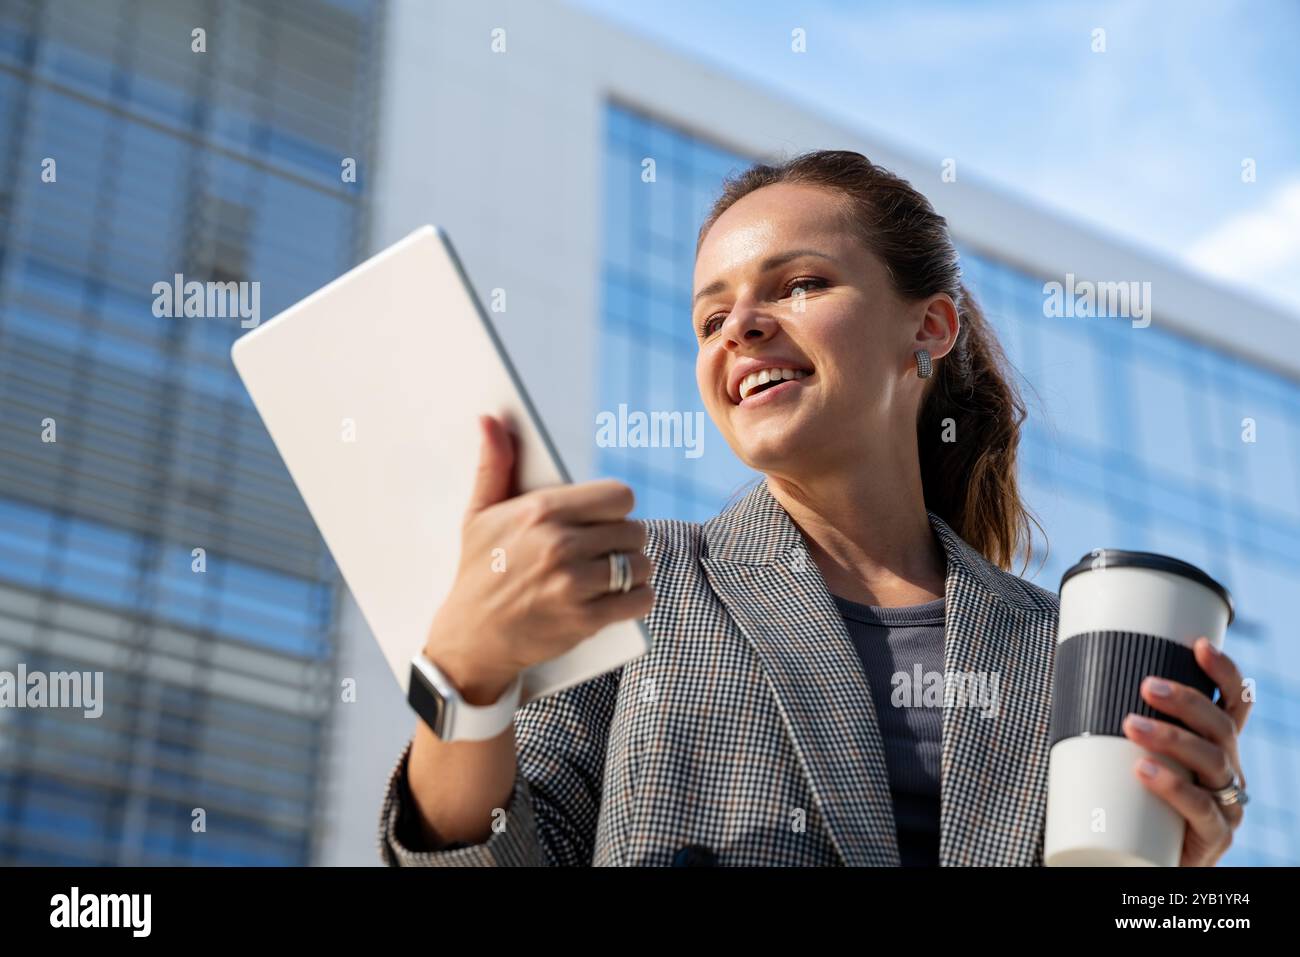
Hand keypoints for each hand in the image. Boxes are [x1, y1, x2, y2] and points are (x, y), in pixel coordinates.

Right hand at [425, 415, 654, 702]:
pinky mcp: (583, 621)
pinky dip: (638, 599)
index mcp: (541, 512)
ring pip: (640, 565)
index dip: (617, 508)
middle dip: (625, 541)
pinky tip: (625, 597)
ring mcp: (573, 584)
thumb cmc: (479, 571)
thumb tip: (490, 418)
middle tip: (607, 551)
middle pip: (634, 531)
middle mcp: (559, 545)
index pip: (619, 496)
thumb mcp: (480, 515)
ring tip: (616, 574)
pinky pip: (639, 600)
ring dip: (635, 571)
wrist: (470, 640)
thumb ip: (494, 464)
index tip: (605, 520)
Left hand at [1121, 637, 1251, 865]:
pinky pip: (1201, 809)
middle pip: (1221, 727)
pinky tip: (1145, 771)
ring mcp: (1226, 805)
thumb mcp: (1129, 756)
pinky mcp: (1215, 837)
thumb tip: (1063, 673)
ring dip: (1172, 738)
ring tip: (1131, 725)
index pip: (1233, 704)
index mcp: (1213, 746)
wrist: (1140, 860)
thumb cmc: (1132, 800)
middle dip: (1187, 701)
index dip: (1224, 673)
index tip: (1198, 645)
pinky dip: (1173, 787)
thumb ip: (1109, 722)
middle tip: (1146, 686)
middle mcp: (1227, 770)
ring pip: (1212, 762)